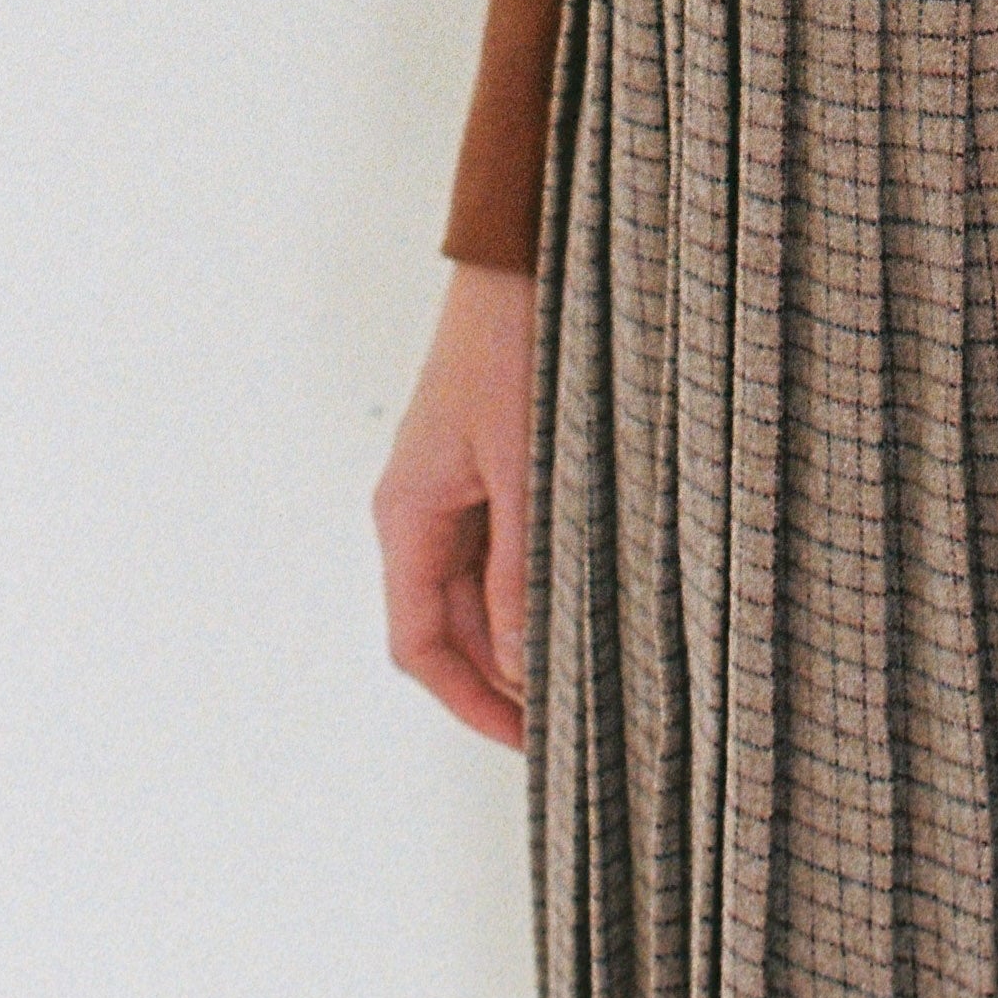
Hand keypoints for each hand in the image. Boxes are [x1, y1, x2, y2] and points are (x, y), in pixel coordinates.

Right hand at [373, 258, 536, 746]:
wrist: (518, 253)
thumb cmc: (514, 347)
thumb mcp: (524, 466)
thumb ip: (520, 567)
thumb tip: (522, 666)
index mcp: (407, 514)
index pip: (419, 645)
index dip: (470, 702)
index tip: (530, 744)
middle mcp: (418, 508)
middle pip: (449, 626)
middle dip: (503, 679)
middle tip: (577, 721)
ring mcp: (449, 484)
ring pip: (477, 590)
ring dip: (522, 632)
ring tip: (589, 670)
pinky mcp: (481, 460)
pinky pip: (497, 546)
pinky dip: (531, 583)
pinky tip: (582, 599)